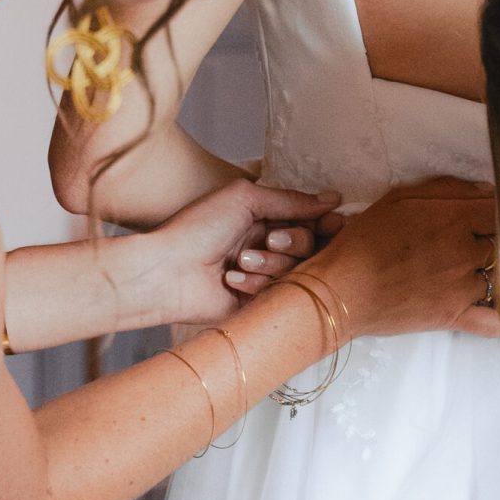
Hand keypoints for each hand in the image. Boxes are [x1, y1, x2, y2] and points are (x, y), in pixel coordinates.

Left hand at [149, 178, 342, 325]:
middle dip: (294, 242)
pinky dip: (257, 283)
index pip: (311, 219)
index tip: (331, 224)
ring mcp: (263, 274)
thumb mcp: (244, 198)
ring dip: (270, 263)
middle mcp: (268, 244)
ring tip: (238, 261)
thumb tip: (332, 199)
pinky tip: (231, 280)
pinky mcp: (257, 301)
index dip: (325, 223)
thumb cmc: (197, 228)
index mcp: (265, 217)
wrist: (167, 271)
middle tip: (269, 240)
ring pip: (297, 271)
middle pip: (311, 245)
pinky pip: (278, 293)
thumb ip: (290, 199)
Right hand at [304, 177, 499, 339]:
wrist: (343, 289)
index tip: (484, 216)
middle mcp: (467, 251)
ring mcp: (464, 287)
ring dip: (489, 273)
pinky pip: (494, 322)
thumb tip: (485, 189)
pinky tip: (492, 306)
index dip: (496, 211)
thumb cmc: (365, 239)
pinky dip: (499, 317)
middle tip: (470, 243)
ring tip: (466, 272)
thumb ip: (447, 188)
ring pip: (499, 277)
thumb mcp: (400, 198)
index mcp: (456, 218)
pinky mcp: (454, 316)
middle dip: (491, 240)